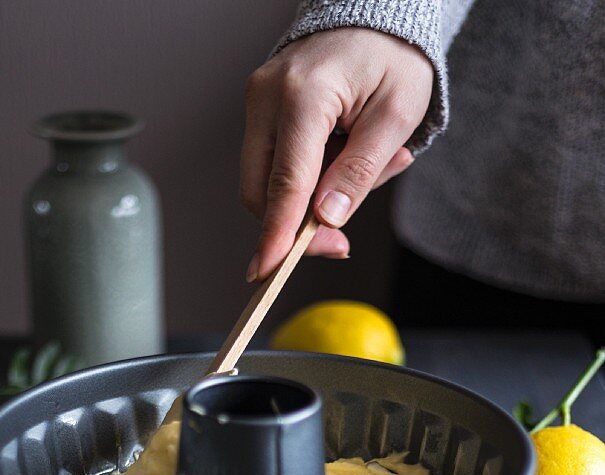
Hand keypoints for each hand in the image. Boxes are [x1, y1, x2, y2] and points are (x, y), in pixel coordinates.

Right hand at [240, 28, 433, 280]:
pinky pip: (273, 165)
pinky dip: (306, 179)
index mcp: (304, 93)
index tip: (270, 271)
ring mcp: (258, 102)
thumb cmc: (392, 58)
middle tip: (341, 239)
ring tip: (364, 170)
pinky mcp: (260, 111)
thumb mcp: (396, 117)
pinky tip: (343, 158)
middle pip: (262, 189)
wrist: (375, 15)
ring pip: (265, 183)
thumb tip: (327, 218)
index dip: (278, 233)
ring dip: (309, 200)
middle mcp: (268, 95)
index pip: (287, 180)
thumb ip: (360, 171)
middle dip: (296, 227)